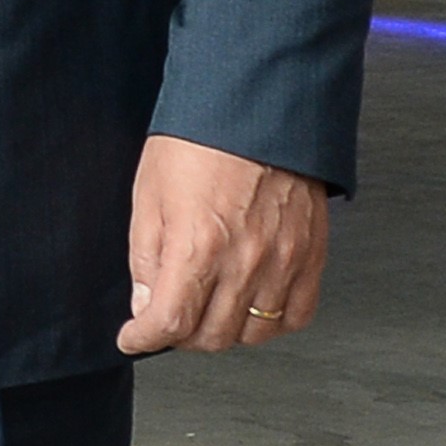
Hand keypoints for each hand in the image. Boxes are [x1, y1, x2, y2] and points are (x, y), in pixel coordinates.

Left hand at [119, 135, 330, 356]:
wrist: (257, 106)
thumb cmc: (200, 140)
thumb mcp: (149, 194)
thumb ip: (147, 257)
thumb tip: (146, 303)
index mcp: (197, 247)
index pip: (170, 322)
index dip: (143, 338)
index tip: (132, 337)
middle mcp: (245, 263)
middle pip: (211, 336)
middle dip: (180, 336)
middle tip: (167, 319)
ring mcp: (284, 263)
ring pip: (253, 333)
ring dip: (224, 331)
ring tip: (207, 310)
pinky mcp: (312, 257)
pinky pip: (296, 315)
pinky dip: (271, 322)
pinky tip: (251, 305)